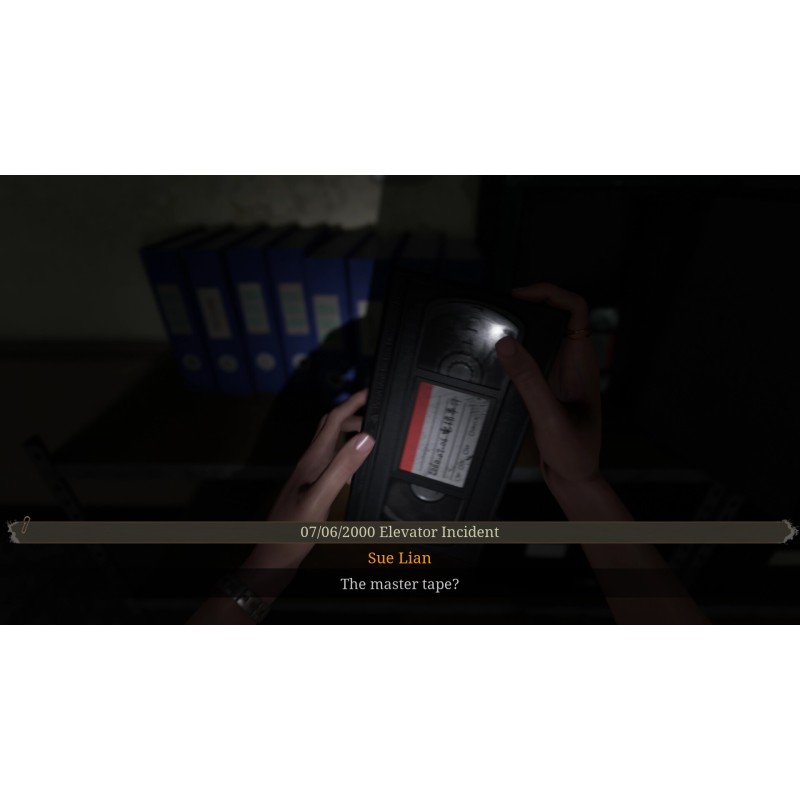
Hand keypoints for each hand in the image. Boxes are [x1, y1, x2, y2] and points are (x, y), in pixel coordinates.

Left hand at [268, 388, 374, 521]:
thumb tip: (366, 437)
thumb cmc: (293, 529)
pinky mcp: (312, 489)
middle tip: (375, 414)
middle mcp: (311, 463)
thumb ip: (342, 467)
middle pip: (330, 428)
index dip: (352, 403)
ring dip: (350, 435)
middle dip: (352, 415)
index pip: (333, 421)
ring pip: (331, 445)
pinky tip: (357, 469)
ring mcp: (310, 476)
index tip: (370, 392)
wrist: (274, 555)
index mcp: (313, 460)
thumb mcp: (321, 496)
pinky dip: (347, 457)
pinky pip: (332, 464)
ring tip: (371, 436)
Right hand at [495, 283, 600, 486]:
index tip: (520, 296)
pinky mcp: (550, 384)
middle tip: (501, 306)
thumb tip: (506, 344)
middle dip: (532, 303)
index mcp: (581, 362)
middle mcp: (574, 362)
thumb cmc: (574, 451)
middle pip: (558, 315)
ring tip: (496, 323)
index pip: (575, 309)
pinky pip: (535, 355)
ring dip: (524, 325)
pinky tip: (499, 356)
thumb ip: (528, 379)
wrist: (576, 478)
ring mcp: (562, 372)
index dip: (550, 293)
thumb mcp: (548, 415)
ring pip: (546, 334)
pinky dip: (519, 348)